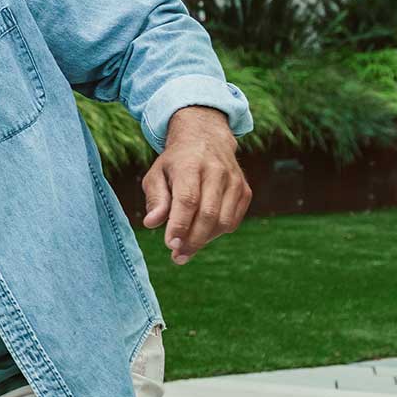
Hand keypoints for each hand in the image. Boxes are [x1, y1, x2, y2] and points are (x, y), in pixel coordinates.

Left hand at [141, 106, 251, 265]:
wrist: (206, 139)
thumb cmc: (175, 163)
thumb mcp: (156, 174)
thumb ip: (155, 199)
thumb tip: (151, 223)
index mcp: (190, 165)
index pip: (188, 199)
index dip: (180, 225)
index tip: (171, 245)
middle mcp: (216, 172)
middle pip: (208, 214)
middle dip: (192, 240)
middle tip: (178, 257)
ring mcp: (234, 181)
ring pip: (223, 221)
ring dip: (204, 240)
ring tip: (186, 248)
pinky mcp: (245, 191)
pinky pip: (232, 220)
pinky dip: (216, 232)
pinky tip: (201, 234)